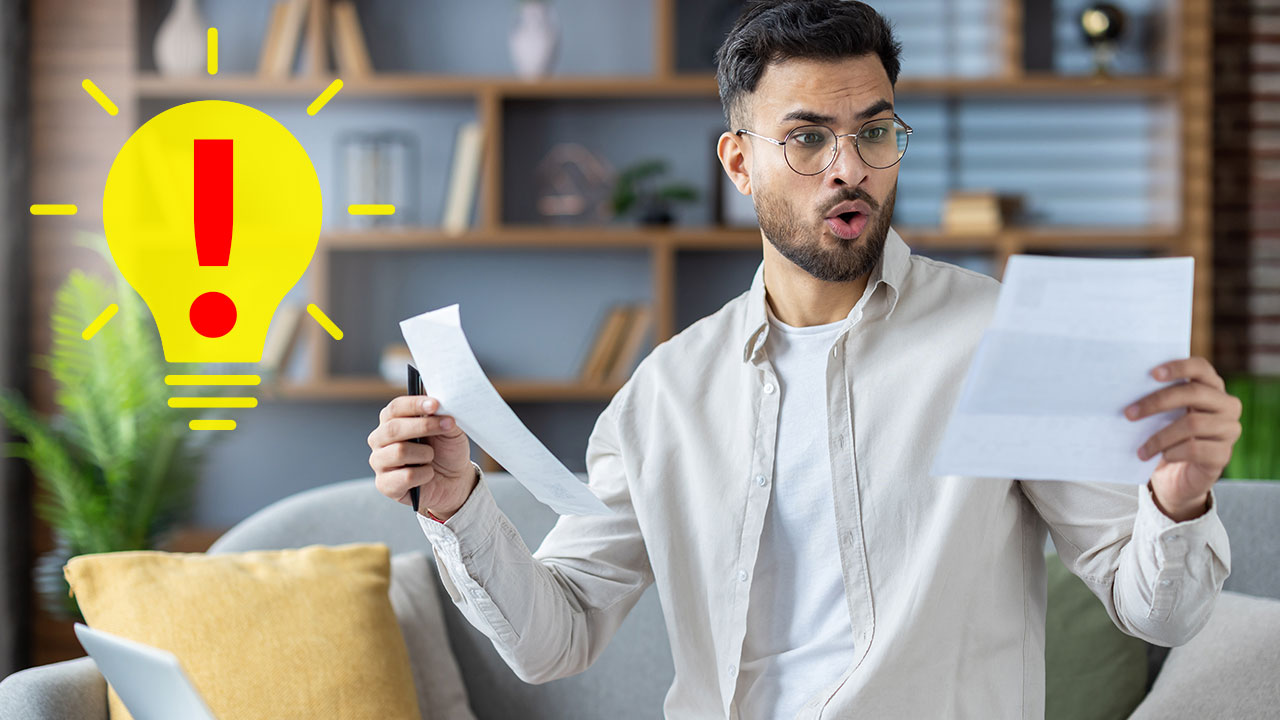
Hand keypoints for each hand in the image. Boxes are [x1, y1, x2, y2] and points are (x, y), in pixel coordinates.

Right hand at [368, 395, 478, 520]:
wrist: (454, 480)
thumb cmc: (446, 450)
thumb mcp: (449, 429)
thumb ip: (441, 415)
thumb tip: (437, 406)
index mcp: (391, 421)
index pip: (395, 408)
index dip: (415, 405)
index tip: (435, 404)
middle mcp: (380, 440)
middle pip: (393, 429)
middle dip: (424, 426)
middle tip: (447, 424)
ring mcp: (379, 462)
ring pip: (399, 452)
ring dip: (425, 453)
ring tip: (432, 456)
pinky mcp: (385, 484)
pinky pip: (406, 476)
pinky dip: (424, 474)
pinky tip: (428, 474)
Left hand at [1124, 357, 1242, 521]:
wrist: (1177, 476)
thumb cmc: (1166, 436)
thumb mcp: (1161, 415)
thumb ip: (1157, 399)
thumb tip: (1127, 388)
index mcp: (1211, 387)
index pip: (1200, 367)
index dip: (1178, 367)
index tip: (1152, 373)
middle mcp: (1226, 405)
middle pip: (1194, 393)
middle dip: (1157, 402)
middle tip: (1129, 414)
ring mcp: (1229, 430)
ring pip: (1192, 424)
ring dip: (1160, 437)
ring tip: (1142, 449)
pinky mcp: (1224, 454)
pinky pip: (1195, 449)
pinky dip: (1172, 452)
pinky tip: (1163, 457)